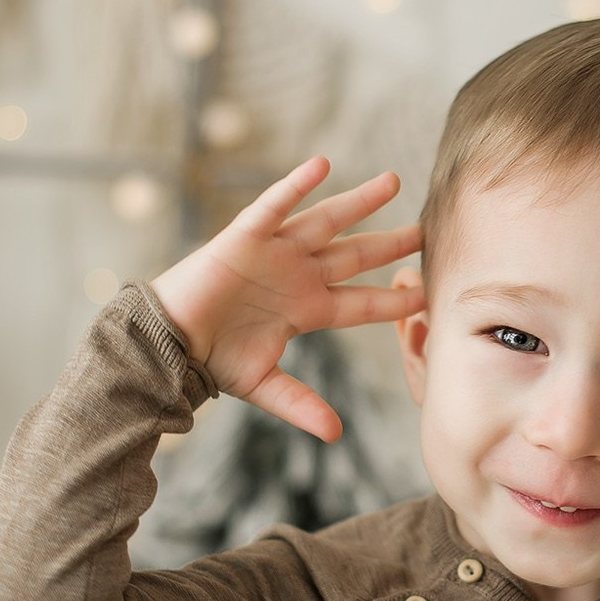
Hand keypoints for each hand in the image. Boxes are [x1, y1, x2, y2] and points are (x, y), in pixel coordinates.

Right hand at [149, 155, 423, 440]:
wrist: (169, 342)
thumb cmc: (213, 360)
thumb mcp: (264, 386)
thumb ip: (302, 405)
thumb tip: (336, 435)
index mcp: (308, 309)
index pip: (363, 303)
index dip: (395, 301)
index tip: (429, 294)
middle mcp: (299, 276)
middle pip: (356, 255)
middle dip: (391, 243)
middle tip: (426, 230)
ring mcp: (275, 252)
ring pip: (327, 221)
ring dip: (360, 202)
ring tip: (392, 181)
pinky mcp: (245, 236)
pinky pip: (275, 205)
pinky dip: (296, 185)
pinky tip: (322, 165)